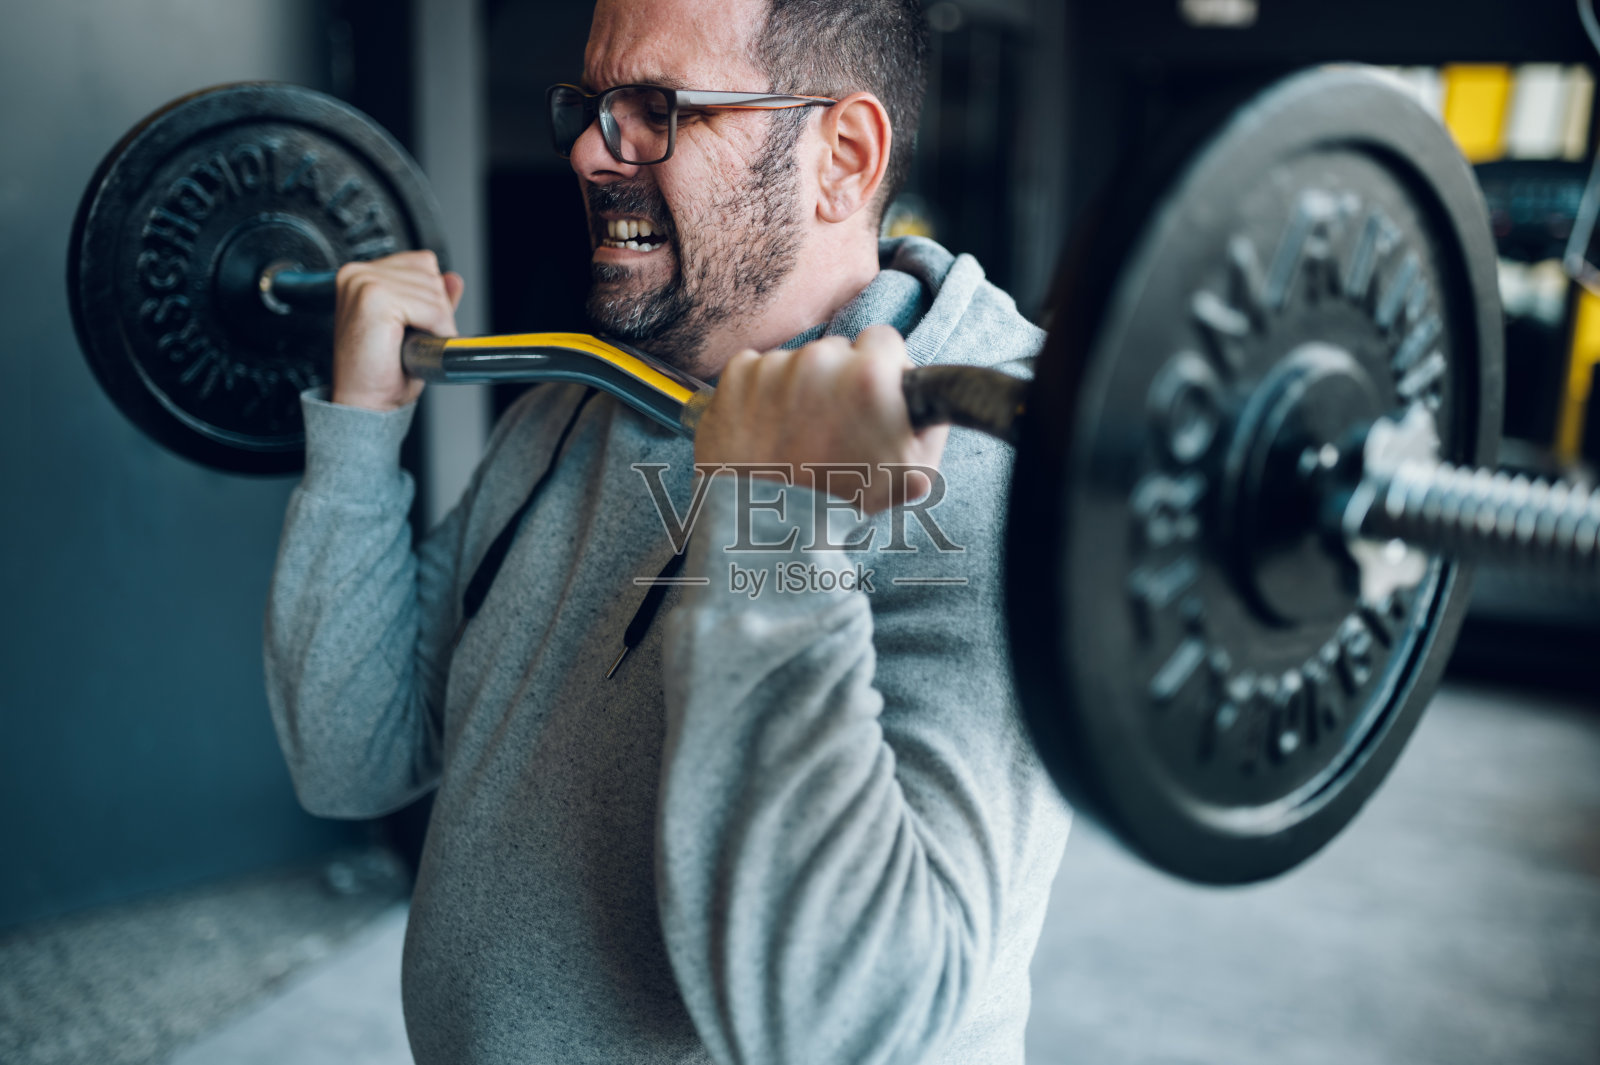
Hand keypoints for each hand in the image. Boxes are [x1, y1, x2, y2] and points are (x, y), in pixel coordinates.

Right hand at [331, 251, 463, 410]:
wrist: (364, 403)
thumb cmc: (381, 373)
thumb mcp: (414, 328)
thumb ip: (432, 299)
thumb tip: (454, 279)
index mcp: (362, 275)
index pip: (422, 262)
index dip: (432, 296)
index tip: (419, 324)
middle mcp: (358, 273)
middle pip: (430, 273)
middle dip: (436, 309)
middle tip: (416, 339)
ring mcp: (363, 282)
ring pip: (433, 290)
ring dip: (436, 322)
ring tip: (412, 344)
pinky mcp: (374, 298)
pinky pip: (430, 307)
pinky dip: (435, 328)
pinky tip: (416, 345)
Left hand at [694, 325, 949, 513]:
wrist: (767, 528)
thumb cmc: (843, 504)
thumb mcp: (913, 473)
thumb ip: (929, 421)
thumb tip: (920, 389)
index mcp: (869, 376)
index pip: (883, 339)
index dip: (880, 369)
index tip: (870, 395)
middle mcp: (820, 360)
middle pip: (837, 351)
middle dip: (837, 381)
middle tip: (831, 427)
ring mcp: (773, 366)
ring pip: (794, 362)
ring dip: (797, 389)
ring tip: (793, 436)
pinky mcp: (736, 376)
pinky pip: (755, 369)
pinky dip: (759, 394)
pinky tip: (765, 431)